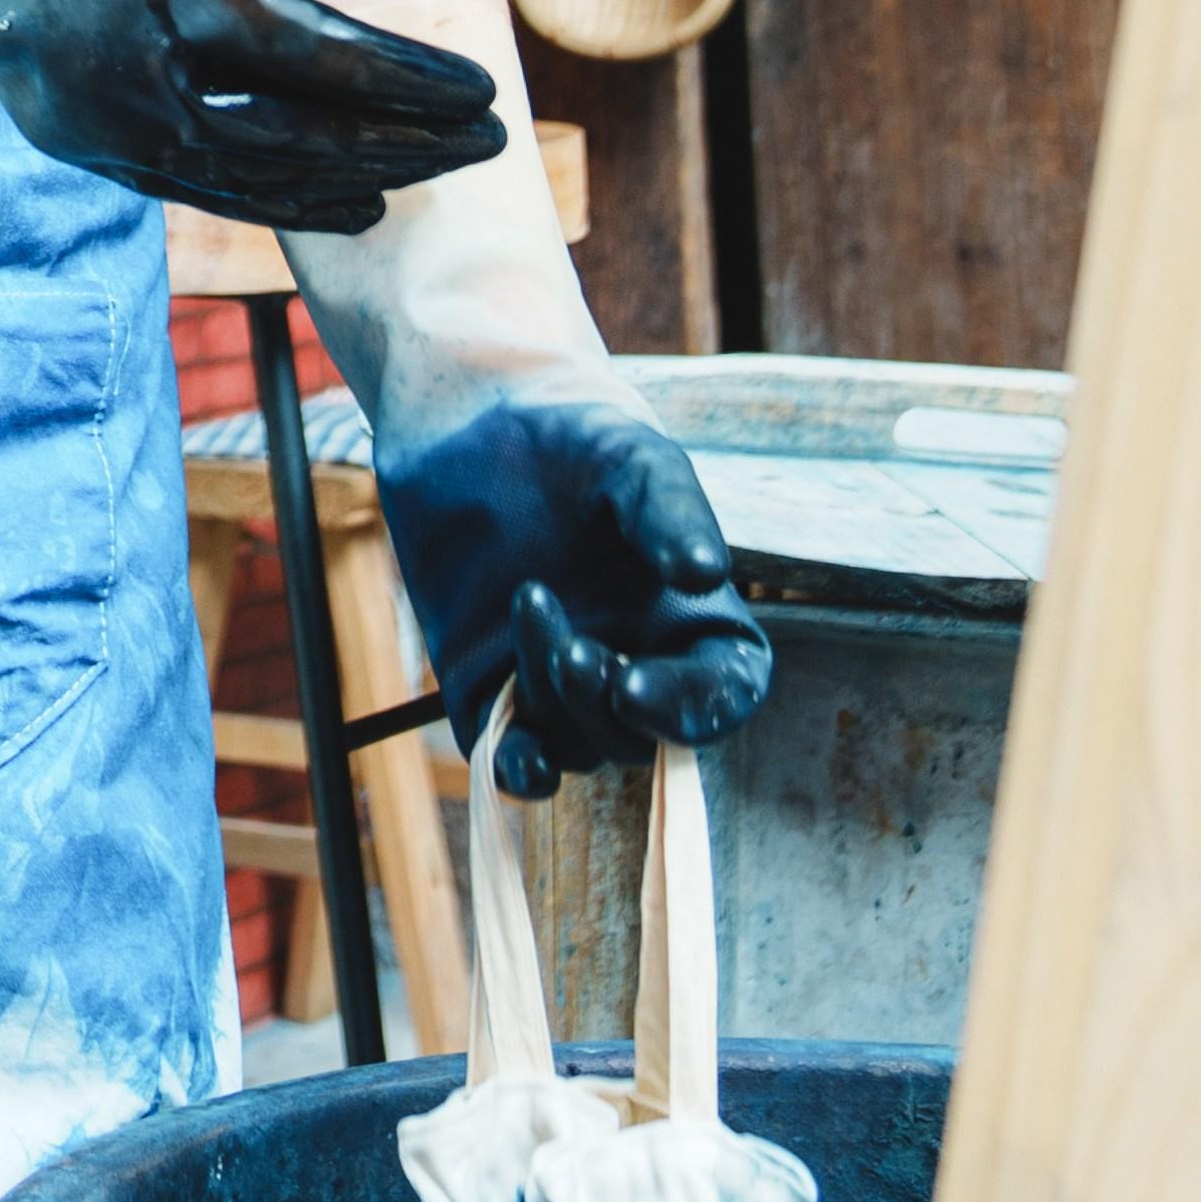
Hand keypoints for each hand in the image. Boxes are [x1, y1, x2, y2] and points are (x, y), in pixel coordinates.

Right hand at [0, 0, 520, 231]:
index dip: (417, 83)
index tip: (487, 91)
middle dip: (411, 143)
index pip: (334, 57)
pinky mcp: (103, 152)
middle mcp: (160, 74)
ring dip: (360, 179)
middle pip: (315, 133)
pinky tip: (351, 201)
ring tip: (430, 176)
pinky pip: (217, 194)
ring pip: (268, 178)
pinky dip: (290, 204)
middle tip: (491, 145)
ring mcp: (126, 127)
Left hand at [396, 397, 772, 790]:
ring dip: (555, 699)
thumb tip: (704, 573)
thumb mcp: (634, 462)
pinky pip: (518, 761)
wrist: (477, 428)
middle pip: (643, 734)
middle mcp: (637, 665)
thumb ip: (671, 512)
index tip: (637, 686)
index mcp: (693, 624)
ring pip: (579, 742)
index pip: (723, 694)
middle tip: (574, 647)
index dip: (692, 708)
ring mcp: (565, 686)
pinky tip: (518, 760)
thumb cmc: (576, 444)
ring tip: (529, 597)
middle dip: (606, 704)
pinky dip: (521, 773)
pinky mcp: (495, 691)